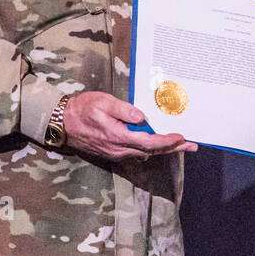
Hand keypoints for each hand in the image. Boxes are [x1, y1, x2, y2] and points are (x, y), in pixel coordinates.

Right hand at [63, 91, 196, 161]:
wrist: (62, 123)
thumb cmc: (83, 109)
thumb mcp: (103, 102)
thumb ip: (124, 110)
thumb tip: (142, 117)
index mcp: (118, 136)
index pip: (149, 142)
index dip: (167, 142)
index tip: (182, 138)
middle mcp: (119, 149)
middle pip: (152, 151)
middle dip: (173, 148)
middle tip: (192, 145)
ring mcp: (116, 153)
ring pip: (145, 153)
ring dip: (163, 148)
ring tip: (181, 143)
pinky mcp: (113, 152)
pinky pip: (136, 152)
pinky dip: (151, 148)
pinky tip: (158, 142)